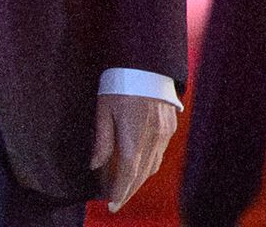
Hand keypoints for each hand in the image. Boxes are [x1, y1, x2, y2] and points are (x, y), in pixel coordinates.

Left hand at [91, 93, 176, 212]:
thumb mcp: (103, 109)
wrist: (146, 63)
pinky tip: (139, 167)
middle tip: (115, 200)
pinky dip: (149, 165)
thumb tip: (96, 165)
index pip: (127, 173)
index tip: (111, 204)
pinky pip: (159, 154)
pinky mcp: (170, 128)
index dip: (119, 191)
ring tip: (124, 186)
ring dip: (138, 180)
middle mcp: (153, 138)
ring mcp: (164, 134)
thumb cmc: (120, 83)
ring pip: (152, 166)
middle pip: (141, 175)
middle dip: (128, 190)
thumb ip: (102, 140)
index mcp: (134, 135)